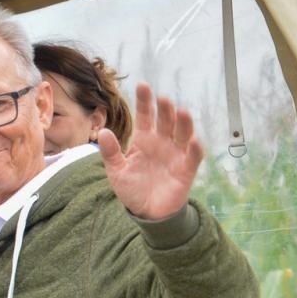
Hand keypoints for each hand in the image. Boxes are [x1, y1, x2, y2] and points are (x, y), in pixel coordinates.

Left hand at [96, 83, 202, 219]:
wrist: (147, 212)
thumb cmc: (132, 189)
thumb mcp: (116, 171)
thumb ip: (111, 152)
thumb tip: (103, 131)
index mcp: (144, 140)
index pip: (145, 116)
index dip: (145, 101)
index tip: (143, 85)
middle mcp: (162, 143)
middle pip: (165, 121)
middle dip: (165, 109)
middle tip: (163, 99)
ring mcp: (175, 154)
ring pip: (182, 133)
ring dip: (183, 122)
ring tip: (181, 111)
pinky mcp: (186, 169)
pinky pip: (192, 156)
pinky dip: (193, 148)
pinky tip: (192, 140)